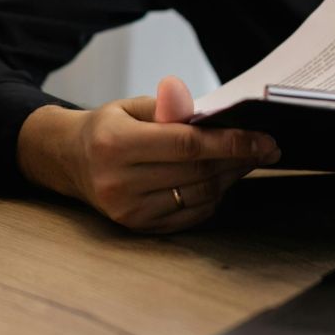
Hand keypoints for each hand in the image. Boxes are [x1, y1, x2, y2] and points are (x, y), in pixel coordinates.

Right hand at [19, 76, 279, 232]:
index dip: (232, 143)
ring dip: (229, 178)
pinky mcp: (137, 227)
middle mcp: (119, 182)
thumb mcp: (130, 106)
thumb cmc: (107, 128)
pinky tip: (220, 180)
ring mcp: (128, 210)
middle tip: (265, 147)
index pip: (187, 145)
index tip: (266, 140)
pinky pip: (190, 215)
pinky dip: (213, 197)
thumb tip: (210, 112)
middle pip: (198, 173)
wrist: (68, 161)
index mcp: (116, 144)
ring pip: (199, 196)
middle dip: (238, 159)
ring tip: (245, 160)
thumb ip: (169, 108)